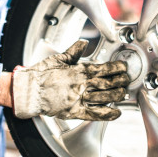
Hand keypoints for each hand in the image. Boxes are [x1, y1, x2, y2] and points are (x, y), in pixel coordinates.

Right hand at [12, 40, 129, 120]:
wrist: (30, 90)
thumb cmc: (42, 74)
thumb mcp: (59, 58)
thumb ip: (74, 51)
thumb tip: (84, 42)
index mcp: (79, 70)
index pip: (103, 69)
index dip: (116, 68)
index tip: (123, 67)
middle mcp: (82, 85)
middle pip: (108, 83)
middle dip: (120, 81)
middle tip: (127, 80)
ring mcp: (79, 99)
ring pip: (105, 98)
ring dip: (117, 95)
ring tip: (124, 93)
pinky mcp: (75, 111)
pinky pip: (95, 114)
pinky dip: (107, 114)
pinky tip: (116, 112)